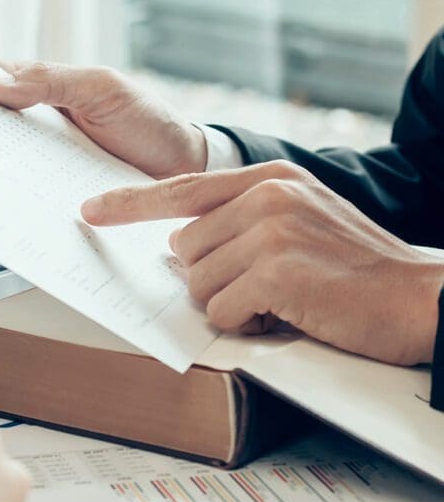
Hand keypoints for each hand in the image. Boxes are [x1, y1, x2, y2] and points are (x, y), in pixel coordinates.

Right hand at [0, 61, 206, 177]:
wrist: (184, 167)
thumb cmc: (147, 119)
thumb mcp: (100, 89)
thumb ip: (49, 82)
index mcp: (44, 88)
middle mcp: (39, 124)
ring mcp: (45, 160)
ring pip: (1, 164)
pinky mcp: (55, 193)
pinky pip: (26, 195)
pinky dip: (10, 200)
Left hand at [80, 161, 443, 364]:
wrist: (416, 296)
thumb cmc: (354, 269)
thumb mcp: (299, 221)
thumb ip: (241, 222)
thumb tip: (179, 247)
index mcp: (270, 177)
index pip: (182, 186)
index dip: (131, 203)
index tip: (91, 210)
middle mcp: (267, 194)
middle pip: (184, 248)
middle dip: (211, 280)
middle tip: (260, 289)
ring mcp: (271, 230)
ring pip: (198, 283)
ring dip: (230, 304)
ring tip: (279, 300)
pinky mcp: (275, 270)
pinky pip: (221, 310)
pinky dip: (246, 324)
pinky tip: (284, 315)